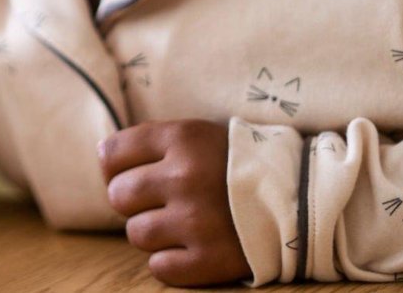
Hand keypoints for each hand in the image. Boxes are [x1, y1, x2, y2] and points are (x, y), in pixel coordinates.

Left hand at [98, 119, 249, 285]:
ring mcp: (198, 221)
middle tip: (162, 202)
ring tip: (181, 224)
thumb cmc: (234, 166)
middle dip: (134, 202)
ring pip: (137, 233)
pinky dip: (170, 262)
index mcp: (182, 139)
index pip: (110, 154)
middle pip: (119, 196)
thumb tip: (102, 158)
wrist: (300, 201)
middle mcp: (186, 177)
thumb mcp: (196, 135)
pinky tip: (192, 248)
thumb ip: (150, 142)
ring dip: (152, 233)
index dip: (116, 168)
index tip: (135, 173)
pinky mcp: (211, 259)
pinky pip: (159, 268)